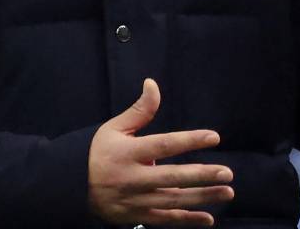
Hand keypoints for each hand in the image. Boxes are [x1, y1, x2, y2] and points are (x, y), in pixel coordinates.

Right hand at [88, 78, 234, 226]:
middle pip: (172, 177)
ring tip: (227, 191)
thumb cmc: (97, 152)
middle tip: (227, 172)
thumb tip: (153, 84)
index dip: (190, 140)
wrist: (71, 187)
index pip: (164, 145)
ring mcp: (135, 200)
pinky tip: (209, 218)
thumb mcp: (114, 128)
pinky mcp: (136, 217)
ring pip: (173, 201)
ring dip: (202, 197)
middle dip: (202, 175)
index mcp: (128, 152)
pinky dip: (187, 220)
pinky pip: (165, 220)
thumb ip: (139, 110)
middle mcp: (133, 178)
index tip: (214, 137)